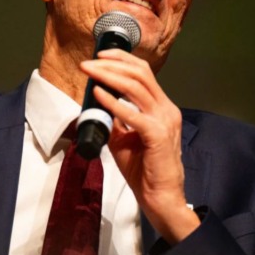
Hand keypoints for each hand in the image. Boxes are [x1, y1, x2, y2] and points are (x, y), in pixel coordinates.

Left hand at [80, 48, 200, 243]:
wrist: (160, 197)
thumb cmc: (144, 171)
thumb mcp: (125, 138)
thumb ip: (116, 119)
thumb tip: (97, 103)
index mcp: (162, 108)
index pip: (143, 73)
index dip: (121, 60)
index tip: (99, 57)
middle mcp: (166, 109)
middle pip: (140, 74)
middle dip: (111, 64)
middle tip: (88, 63)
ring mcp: (164, 120)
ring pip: (136, 86)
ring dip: (109, 76)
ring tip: (89, 73)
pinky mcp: (158, 135)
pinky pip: (133, 113)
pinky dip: (113, 102)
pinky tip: (98, 95)